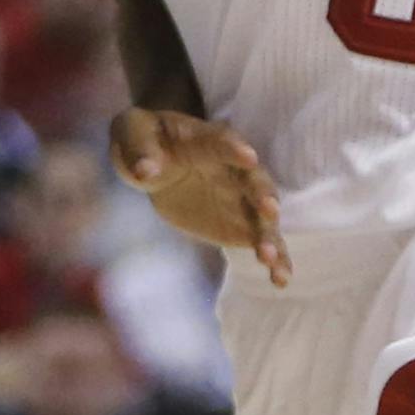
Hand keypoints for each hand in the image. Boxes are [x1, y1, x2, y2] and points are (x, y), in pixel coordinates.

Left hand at [110, 108, 292, 287]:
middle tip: (269, 209)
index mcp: (207, 139)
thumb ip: (140, 150)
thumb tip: (144, 169)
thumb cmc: (144, 138)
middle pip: (253, 179)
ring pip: (263, 215)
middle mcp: (234, 167)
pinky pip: (261, 240)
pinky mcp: (241, 225)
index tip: (248, 157)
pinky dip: (275, 258)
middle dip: (262, 193)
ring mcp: (241, 197)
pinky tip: (281, 279)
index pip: (222, 142)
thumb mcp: (133, 134)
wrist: (155, 160)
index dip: (234, 149)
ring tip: (270, 259)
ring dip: (269, 235)